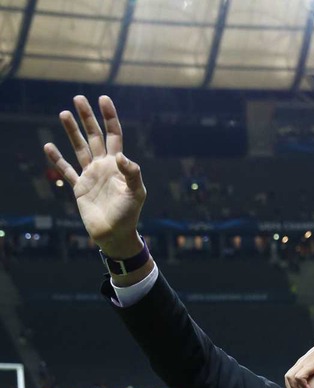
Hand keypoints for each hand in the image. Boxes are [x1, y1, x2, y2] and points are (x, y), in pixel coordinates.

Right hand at [43, 95, 145, 257]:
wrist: (115, 234)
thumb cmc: (129, 214)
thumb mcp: (136, 193)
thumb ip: (132, 173)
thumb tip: (121, 156)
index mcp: (118, 165)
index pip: (114, 135)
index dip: (109, 118)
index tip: (103, 99)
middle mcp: (104, 166)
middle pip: (95, 136)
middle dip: (87, 118)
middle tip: (78, 98)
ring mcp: (91, 176)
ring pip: (79, 148)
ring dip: (72, 131)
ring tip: (63, 113)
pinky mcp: (80, 188)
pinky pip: (66, 170)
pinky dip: (57, 159)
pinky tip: (49, 146)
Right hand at [284, 341, 313, 387]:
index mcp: (309, 365)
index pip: (299, 377)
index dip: (303, 386)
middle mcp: (301, 363)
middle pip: (290, 376)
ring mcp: (299, 362)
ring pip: (288, 375)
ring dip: (289, 386)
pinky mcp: (299, 363)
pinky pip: (290, 373)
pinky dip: (290, 382)